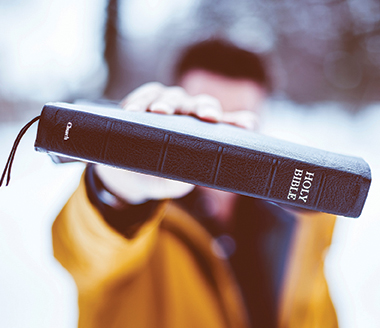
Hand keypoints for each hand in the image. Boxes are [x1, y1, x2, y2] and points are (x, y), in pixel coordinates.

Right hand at [96, 81, 259, 203]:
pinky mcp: (145, 101)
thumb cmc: (160, 175)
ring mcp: (169, 104)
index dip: (237, 122)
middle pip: (202, 103)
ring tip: (158, 112)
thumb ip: (185, 177)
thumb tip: (193, 178)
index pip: (227, 124)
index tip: (248, 125)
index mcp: (205, 131)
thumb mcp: (175, 180)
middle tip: (205, 116)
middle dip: (204, 108)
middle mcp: (190, 114)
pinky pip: (146, 95)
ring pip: (173, 96)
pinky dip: (139, 100)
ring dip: (166, 103)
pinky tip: (133, 110)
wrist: (131, 173)